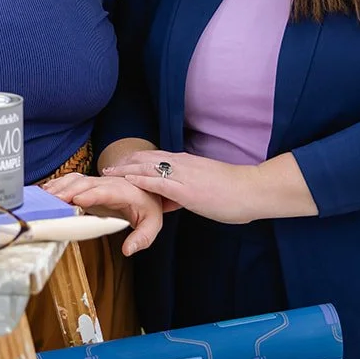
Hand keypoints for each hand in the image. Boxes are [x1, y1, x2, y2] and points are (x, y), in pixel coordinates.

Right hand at [42, 171, 164, 255]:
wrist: (147, 191)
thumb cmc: (148, 208)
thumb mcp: (152, 225)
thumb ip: (142, 238)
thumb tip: (128, 250)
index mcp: (124, 191)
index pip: (106, 191)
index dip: (91, 195)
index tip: (77, 201)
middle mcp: (108, 183)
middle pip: (85, 184)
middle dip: (68, 191)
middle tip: (53, 202)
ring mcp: (97, 181)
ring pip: (76, 180)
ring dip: (60, 187)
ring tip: (45, 197)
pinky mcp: (89, 183)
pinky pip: (72, 180)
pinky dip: (58, 184)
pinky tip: (47, 191)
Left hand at [102, 150, 266, 224]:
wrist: (253, 190)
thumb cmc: (235, 192)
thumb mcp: (206, 190)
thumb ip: (187, 192)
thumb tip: (172, 201)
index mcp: (187, 163)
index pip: (155, 157)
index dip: (135, 161)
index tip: (120, 165)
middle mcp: (182, 164)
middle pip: (146, 158)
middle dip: (125, 163)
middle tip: (106, 169)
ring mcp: (183, 175)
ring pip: (147, 167)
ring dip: (125, 170)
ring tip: (107, 174)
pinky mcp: (186, 190)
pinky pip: (158, 182)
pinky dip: (140, 180)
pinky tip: (126, 181)